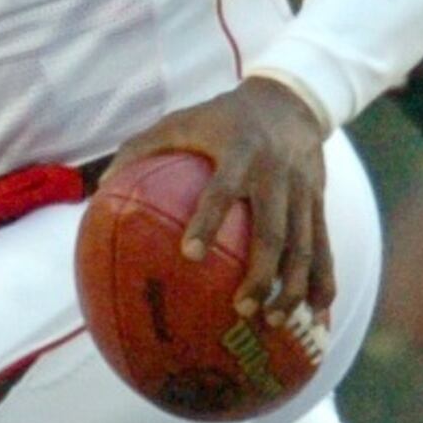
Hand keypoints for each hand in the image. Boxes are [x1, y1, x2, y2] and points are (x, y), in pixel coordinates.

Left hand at [106, 75, 335, 315]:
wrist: (290, 100)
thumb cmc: (222, 117)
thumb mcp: (181, 121)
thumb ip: (140, 149)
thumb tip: (98, 189)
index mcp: (239, 153)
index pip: (223, 190)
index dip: (209, 220)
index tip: (191, 255)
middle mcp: (276, 174)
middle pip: (274, 231)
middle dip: (261, 273)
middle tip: (241, 308)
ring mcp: (303, 191)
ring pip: (304, 246)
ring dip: (293, 287)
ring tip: (275, 322)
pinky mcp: (318, 202)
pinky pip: (324, 245)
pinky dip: (324, 280)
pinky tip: (318, 312)